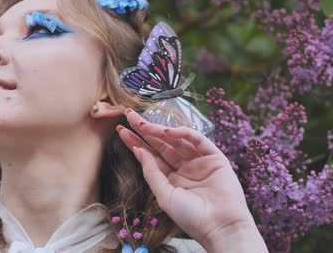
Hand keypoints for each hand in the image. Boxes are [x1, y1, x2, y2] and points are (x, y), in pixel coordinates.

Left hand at [116, 108, 261, 249]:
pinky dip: (184, 133)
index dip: (136, 142)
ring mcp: (199, 161)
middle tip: (129, 115)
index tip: (120, 129)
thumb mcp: (164, 195)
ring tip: (144, 124)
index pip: (150, 155)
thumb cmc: (192, 217)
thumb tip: (138, 150)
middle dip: (145, 129)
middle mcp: (183, 167)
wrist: (221, 228)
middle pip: (160, 144)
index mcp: (170, 178)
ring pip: (176, 139)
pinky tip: (168, 131)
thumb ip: (152, 172)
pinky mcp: (214, 157)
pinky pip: (197, 140)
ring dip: (160, 130)